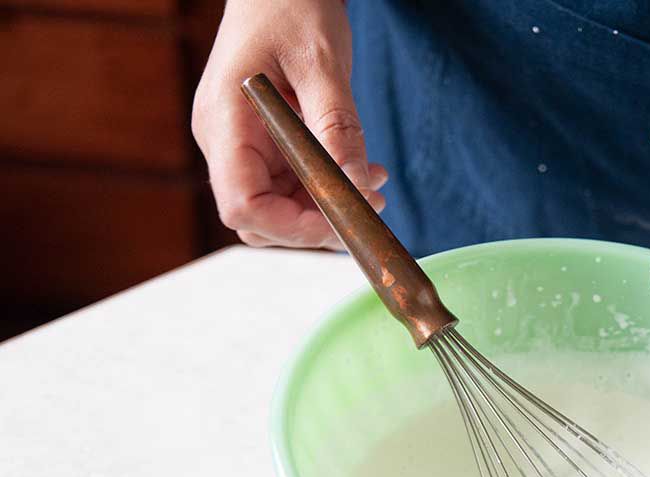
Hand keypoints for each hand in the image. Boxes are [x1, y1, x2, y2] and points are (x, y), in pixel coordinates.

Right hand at [192, 0, 386, 247]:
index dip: (292, 227)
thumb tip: (356, 188)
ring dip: (327, 207)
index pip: (242, 206)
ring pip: (279, 206)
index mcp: (224, 122)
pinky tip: (362, 171)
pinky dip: (327, 187)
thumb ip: (338, 127)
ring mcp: (241, 144)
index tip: (342, 220)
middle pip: (260, 218)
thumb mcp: (323, 64)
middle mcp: (224, 140)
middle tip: (369, 207)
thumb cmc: (291, 6)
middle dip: (315, 223)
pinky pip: (291, 184)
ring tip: (372, 183)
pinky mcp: (263, 143)